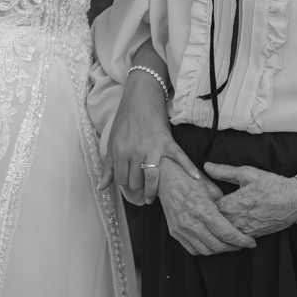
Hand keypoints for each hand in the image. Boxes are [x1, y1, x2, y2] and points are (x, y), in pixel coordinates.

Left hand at [97, 71, 198, 203]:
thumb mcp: (112, 142)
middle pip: (136, 181)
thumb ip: (108, 167)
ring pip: (152, 178)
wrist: (140, 98)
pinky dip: (188, 167)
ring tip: (153, 198)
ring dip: (152, 191)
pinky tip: (195, 178)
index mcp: (119, 151)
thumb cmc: (125, 120)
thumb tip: (101, 188)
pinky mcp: (167, 142)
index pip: (122, 180)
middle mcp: (135, 152)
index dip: (126, 184)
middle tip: (142, 186)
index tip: (131, 183)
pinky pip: (179, 158)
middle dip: (138, 186)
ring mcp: (152, 148)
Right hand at [156, 159, 255, 255]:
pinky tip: (213, 243)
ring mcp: (180, 228)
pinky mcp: (174, 231)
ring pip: (205, 250)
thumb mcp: (211, 186)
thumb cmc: (189, 178)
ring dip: (220, 250)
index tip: (251, 242)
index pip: (226, 233)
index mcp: (201, 208)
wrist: (164, 177)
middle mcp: (190, 221)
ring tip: (229, 244)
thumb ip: (224, 204)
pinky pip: (193, 249)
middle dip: (233, 247)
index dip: (241, 240)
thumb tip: (236, 217)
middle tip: (242, 244)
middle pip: (217, 245)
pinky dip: (205, 249)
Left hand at [206, 163, 296, 237]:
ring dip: (219, 226)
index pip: (209, 208)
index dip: (204, 203)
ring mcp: (246, 229)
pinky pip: (237, 238)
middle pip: (215, 222)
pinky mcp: (254, 235)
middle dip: (209, 216)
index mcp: (234, 203)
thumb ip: (225, 171)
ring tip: (213, 219)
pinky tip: (228, 226)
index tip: (201, 198)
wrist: (296, 201)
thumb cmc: (273, 185)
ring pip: (225, 232)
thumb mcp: (248, 173)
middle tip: (203, 210)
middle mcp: (238, 219)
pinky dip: (230, 233)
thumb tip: (207, 166)